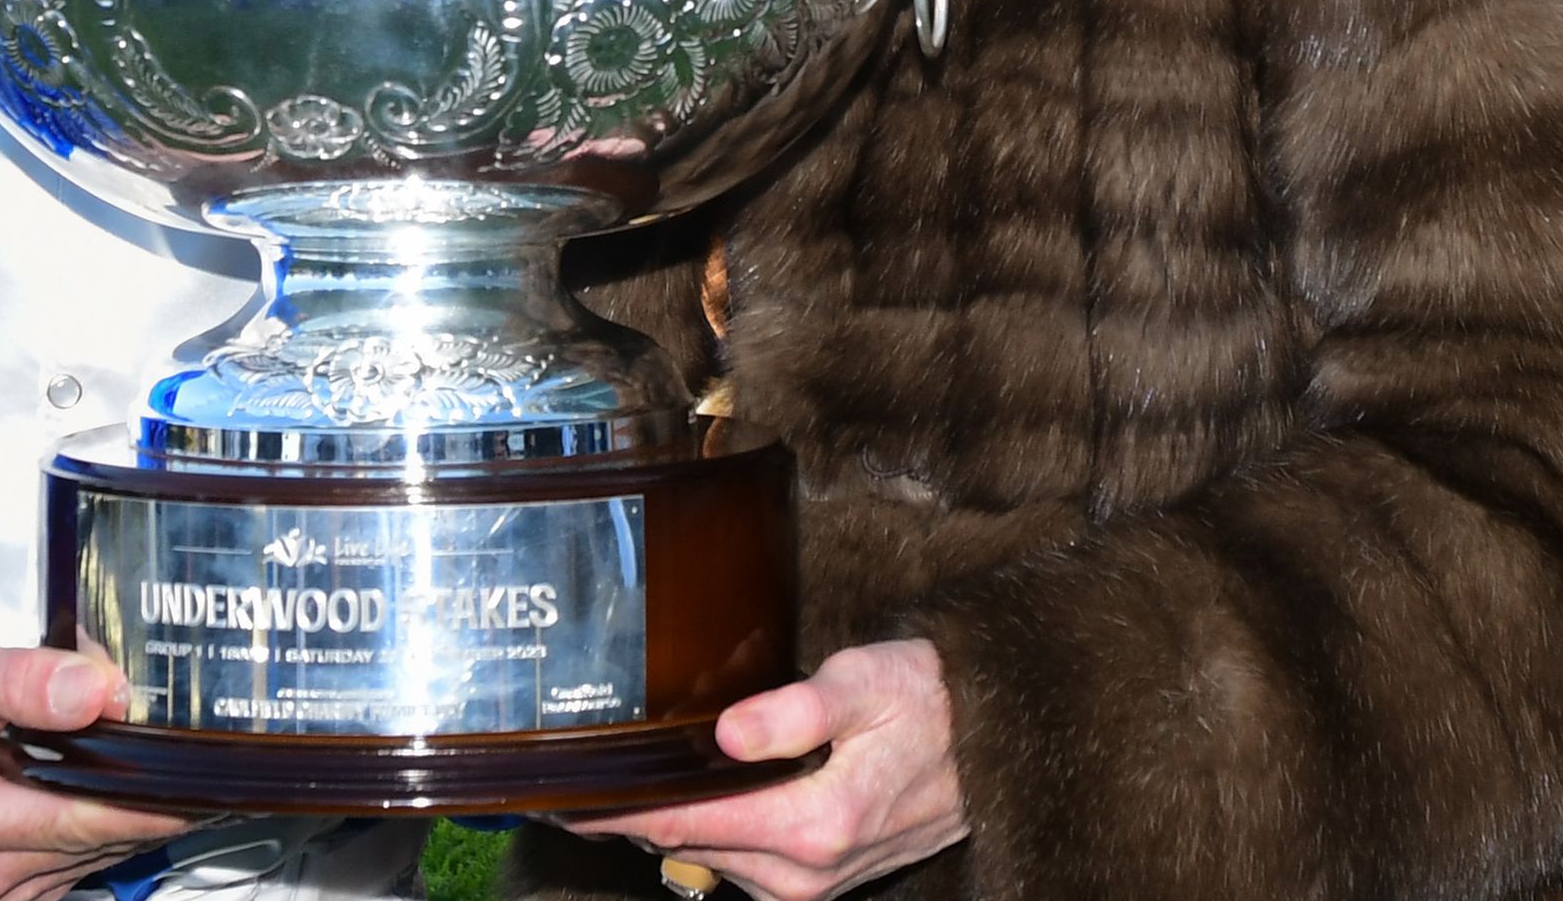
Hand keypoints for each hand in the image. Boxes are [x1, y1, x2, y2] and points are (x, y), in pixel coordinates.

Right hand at [0, 619, 189, 900]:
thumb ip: (26, 679)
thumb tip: (99, 693)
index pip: (75, 822)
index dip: (144, 803)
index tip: (202, 782)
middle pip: (93, 842)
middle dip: (141, 793)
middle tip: (181, 745)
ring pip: (95, 857)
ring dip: (126, 809)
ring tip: (129, 750)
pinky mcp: (8, 885)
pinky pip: (81, 863)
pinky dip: (105, 824)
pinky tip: (111, 784)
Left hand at [563, 640, 966, 900]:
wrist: (998, 743)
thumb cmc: (932, 701)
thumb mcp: (867, 682)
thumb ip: (795, 710)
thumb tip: (725, 733)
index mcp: (812, 824)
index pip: (687, 823)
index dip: (617, 813)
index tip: (564, 800)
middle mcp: (806, 870)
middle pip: (689, 848)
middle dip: (629, 820)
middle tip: (571, 785)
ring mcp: (815, 882)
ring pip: (714, 861)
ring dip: (669, 829)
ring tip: (618, 789)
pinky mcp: (824, 878)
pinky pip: (745, 865)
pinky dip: (711, 837)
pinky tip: (690, 802)